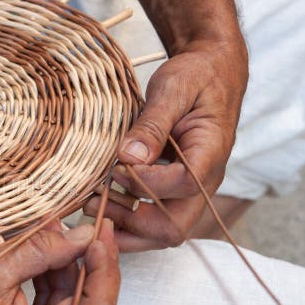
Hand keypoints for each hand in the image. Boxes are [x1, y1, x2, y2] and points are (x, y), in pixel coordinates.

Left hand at [84, 41, 247, 250]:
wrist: (212, 73)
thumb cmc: (196, 77)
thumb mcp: (172, 90)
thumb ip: (152, 124)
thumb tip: (128, 157)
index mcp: (210, 153)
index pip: (182, 185)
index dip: (146, 183)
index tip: (117, 167)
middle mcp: (204, 181)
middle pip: (174, 227)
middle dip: (132, 222)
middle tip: (96, 203)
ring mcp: (191, 190)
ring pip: (163, 231)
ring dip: (126, 225)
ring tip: (92, 205)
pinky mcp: (175, 190)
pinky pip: (155, 217)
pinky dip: (127, 217)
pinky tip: (102, 202)